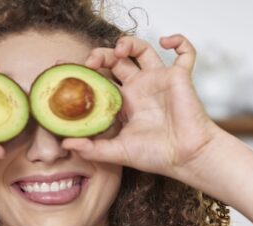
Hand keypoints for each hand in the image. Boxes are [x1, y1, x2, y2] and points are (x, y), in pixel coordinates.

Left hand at [62, 34, 222, 181]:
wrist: (186, 158)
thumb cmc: (157, 156)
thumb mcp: (118, 152)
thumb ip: (92, 148)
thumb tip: (66, 143)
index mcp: (125, 102)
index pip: (101, 79)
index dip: (84, 72)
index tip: (67, 68)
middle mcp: (140, 88)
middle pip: (116, 60)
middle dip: (101, 55)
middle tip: (91, 62)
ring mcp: (159, 80)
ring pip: (142, 49)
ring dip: (129, 43)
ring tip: (120, 50)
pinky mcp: (180, 77)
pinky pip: (185, 52)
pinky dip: (179, 41)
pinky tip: (166, 41)